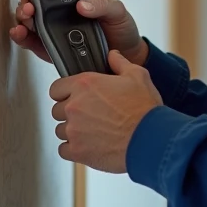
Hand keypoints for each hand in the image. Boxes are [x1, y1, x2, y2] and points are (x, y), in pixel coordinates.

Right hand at [10, 0, 149, 66]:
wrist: (124, 54)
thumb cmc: (121, 27)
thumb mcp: (117, 9)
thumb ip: (101, 5)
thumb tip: (82, 5)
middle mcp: (61, 7)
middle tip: (29, 3)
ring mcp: (54, 25)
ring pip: (30, 18)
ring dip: (22, 16)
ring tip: (27, 17)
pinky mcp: (50, 44)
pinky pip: (32, 39)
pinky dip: (22, 36)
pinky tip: (20, 33)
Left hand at [50, 50, 161, 172]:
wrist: (150, 139)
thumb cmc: (144, 109)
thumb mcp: (137, 75)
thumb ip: (120, 63)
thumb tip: (113, 55)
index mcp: (84, 85)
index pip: (56, 88)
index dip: (65, 92)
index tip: (74, 97)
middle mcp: (74, 106)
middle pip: (57, 110)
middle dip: (70, 112)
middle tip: (88, 115)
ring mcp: (74, 130)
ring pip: (60, 130)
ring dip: (72, 131)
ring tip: (91, 131)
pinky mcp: (77, 151)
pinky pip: (63, 150)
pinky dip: (73, 149)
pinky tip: (88, 146)